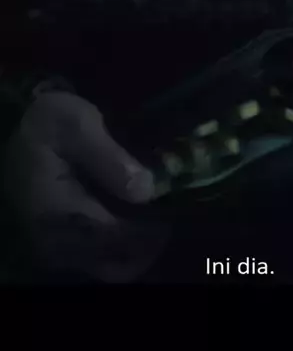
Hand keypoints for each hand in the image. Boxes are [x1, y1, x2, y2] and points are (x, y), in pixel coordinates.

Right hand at [3, 91, 168, 282]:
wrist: (24, 130)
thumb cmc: (51, 123)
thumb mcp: (77, 125)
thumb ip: (110, 158)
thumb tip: (146, 191)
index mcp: (59, 211)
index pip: (116, 237)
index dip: (150, 228)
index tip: (171, 208)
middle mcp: (56, 239)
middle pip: (117, 261)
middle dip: (149, 242)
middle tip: (167, 214)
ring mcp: (57, 246)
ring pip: (111, 266)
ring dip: (138, 248)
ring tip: (155, 217)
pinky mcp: (61, 243)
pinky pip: (101, 260)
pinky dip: (124, 248)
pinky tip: (136, 221)